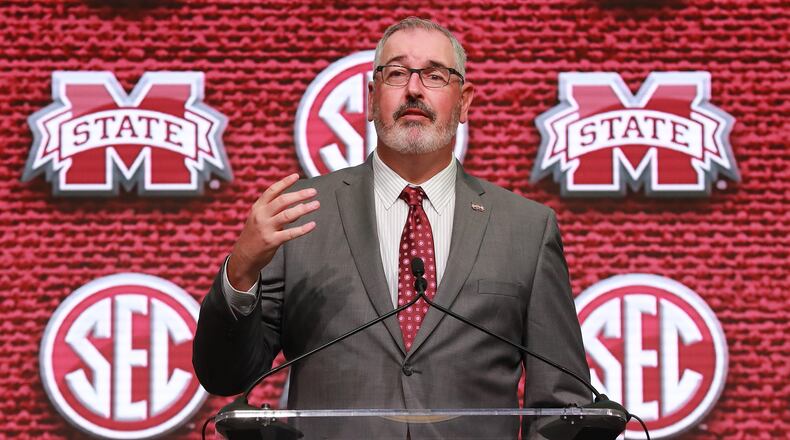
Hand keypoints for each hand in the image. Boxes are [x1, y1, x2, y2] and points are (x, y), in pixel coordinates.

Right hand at [227, 173, 318, 289]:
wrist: (243, 257)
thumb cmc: (255, 236)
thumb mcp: (262, 220)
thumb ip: (279, 212)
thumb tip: (300, 205)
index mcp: (258, 208)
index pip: (272, 191)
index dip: (285, 182)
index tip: (297, 176)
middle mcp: (261, 216)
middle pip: (282, 200)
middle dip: (300, 194)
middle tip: (313, 191)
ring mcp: (266, 228)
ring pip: (287, 215)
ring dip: (304, 209)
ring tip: (316, 204)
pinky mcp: (271, 241)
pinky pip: (290, 233)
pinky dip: (303, 229)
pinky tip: (312, 225)